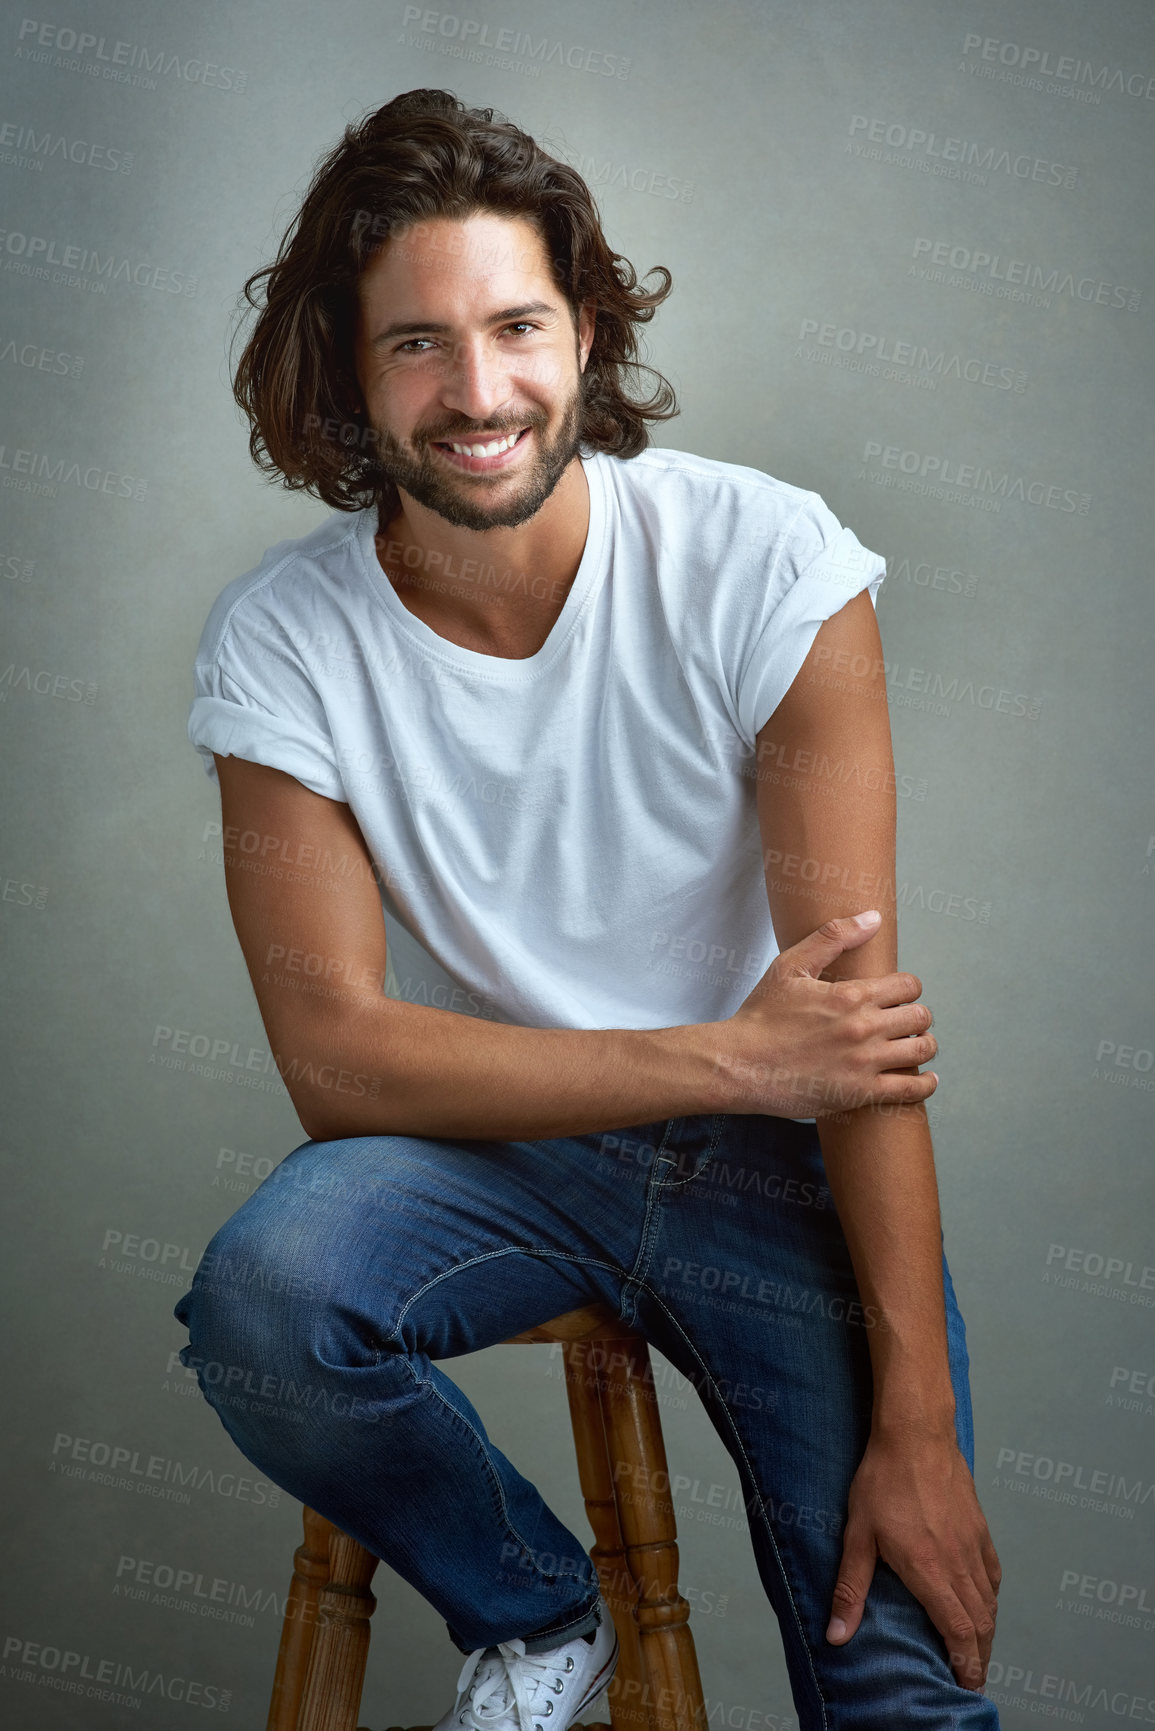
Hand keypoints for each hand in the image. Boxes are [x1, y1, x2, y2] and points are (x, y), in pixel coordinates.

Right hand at [714, 911, 938, 1119]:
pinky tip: (926, 1079)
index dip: (907, 988)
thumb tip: (872, 918)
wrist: (739, 1065)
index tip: (898, 995)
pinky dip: (926, 1084)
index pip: (908, 985)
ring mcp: (865, 1063)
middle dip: (917, 1015)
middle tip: (905, 1021)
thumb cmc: (761, 1017)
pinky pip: (912, 1089)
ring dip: (924, 1045)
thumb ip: (832, 937)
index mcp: (851, 995)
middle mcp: (864, 1027)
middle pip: (921, 1016)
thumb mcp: (789, 967)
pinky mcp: (861, 1093)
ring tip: (914, 1045)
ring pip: (923, 1049)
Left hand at [826, 1425, 1001, 1689]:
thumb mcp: (857, 1533)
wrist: (915, 1432)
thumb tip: (837, 1634)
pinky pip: (993, 1571)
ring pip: (989, 1599)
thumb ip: (850, 1588)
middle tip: (972, 1676)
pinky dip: (991, 1595)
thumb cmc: (883, 1479)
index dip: (965, 1662)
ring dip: (986, 1629)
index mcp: (930, 1570)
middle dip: (979, 1655)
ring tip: (977, 1648)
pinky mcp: (979, 1526)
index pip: (958, 1630)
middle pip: (980, 1622)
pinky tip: (984, 1600)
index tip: (967, 1684)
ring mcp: (973, 1543)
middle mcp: (958, 1562)